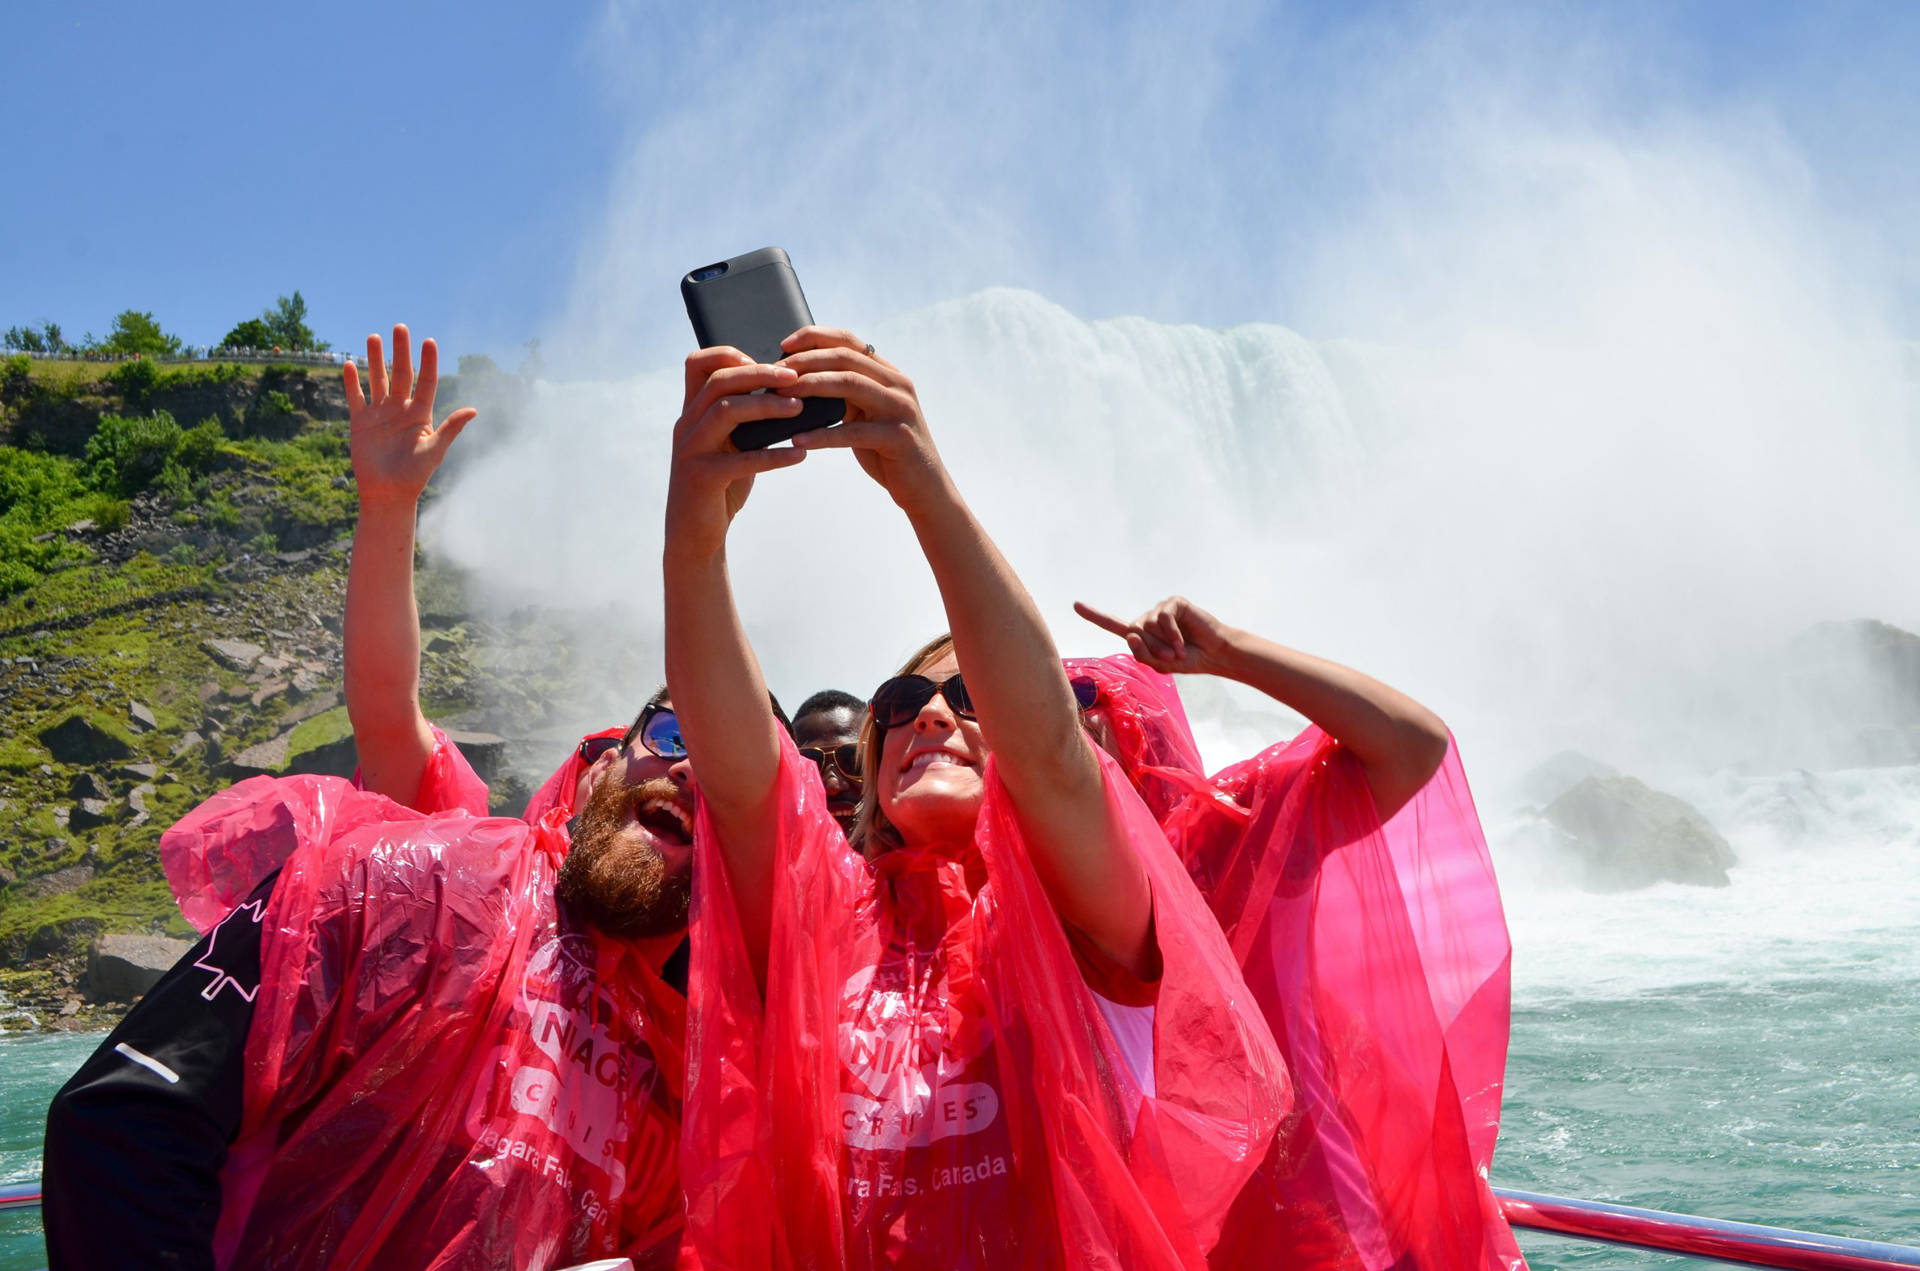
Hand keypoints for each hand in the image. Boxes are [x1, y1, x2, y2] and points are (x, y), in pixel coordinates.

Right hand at [345, 325, 475, 507]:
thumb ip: (451, 428)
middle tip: (400, 327)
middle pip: (401, 374)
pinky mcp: (361, 422)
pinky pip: (356, 397)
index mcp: (421, 414)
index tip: (429, 341)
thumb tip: (474, 410)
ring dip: (375, 359)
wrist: (387, 493)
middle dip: (400, 351)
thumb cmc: (415, 475)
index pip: (427, 382)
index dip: (428, 362)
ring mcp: (380, 414)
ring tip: (374, 336)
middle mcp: (401, 409)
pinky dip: (351, 382)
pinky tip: (349, 364)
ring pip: (378, 380)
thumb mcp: (435, 450)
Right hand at [664, 347, 809, 560]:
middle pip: (719, 381)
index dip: (729, 353)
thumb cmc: (719, 485)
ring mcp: (690, 450)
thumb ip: (745, 420)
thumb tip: (789, 394)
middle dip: (759, 374)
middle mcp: (686, 425)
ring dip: (766, 406)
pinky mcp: (701, 478)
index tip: (765, 362)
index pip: (697, 364)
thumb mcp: (729, 445)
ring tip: (798, 408)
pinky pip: (740, 460)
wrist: (693, 534)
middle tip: (795, 377)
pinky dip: (773, 456)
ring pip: (725, 411)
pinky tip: (799, 455)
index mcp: (691, 412)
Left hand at [779, 328, 947, 510]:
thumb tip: (800, 382)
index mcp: (888, 374)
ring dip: (811, 386)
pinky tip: (799, 439)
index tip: (784, 345)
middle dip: (806, 362)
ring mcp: (900, 409)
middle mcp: (897, 385)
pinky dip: (823, 435)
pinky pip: (853, 432)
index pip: (849, 342)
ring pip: (850, 385)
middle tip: (775, 373)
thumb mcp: (867, 415)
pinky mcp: (898, 438)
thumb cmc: (887, 451)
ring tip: (781, 396)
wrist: (924, 486)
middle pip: (846, 358)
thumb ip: (845, 395)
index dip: (815, 337)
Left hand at [1074, 596, 1242, 675]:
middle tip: (1170, 657)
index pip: (1113, 624)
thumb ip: (1142, 653)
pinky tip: (1183, 642)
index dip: (1094, 615)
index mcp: (1141, 634)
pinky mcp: (1174, 603)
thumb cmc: (1186, 660)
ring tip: (1178, 650)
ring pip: (1148, 625)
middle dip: (1152, 648)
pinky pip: (1164, 618)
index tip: (1075, 604)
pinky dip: (1172, 634)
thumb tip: (1131, 633)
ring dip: (1164, 643)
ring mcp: (1160, 610)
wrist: (1213, 654)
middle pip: (1134, 631)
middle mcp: (1148, 619)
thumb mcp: (1160, 664)